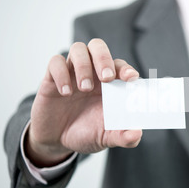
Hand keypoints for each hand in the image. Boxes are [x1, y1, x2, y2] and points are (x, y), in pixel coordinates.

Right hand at [26, 38, 141, 166]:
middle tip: (106, 78)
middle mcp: (91, 73)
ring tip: (85, 88)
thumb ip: (122, 137)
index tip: (131, 78)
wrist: (57, 141)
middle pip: (98, 47)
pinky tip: (66, 93)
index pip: (119, 65)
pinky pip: (55, 62)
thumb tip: (137, 134)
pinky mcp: (51, 78)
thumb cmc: (86, 133)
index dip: (126, 69)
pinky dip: (61, 74)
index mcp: (109, 84)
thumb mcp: (106, 138)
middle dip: (104, 58)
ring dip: (83, 65)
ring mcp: (71, 73)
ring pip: (78, 49)